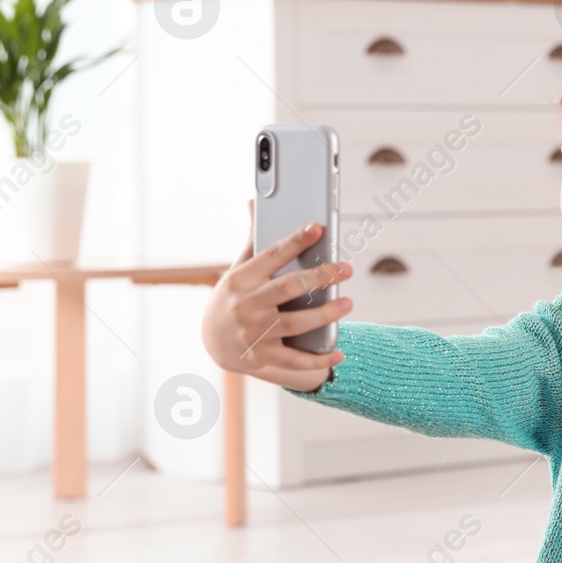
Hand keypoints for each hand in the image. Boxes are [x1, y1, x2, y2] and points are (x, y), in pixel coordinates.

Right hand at [200, 199, 353, 390]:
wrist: (213, 343)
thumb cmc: (234, 298)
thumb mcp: (238, 269)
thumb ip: (253, 240)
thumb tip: (253, 202)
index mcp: (240, 280)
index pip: (271, 255)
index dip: (295, 241)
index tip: (317, 228)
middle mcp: (245, 306)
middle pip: (288, 288)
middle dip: (320, 277)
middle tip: (347, 269)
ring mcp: (253, 333)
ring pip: (296, 324)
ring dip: (325, 315)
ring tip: (348, 303)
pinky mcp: (261, 357)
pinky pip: (294, 361)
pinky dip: (318, 360)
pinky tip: (340, 353)